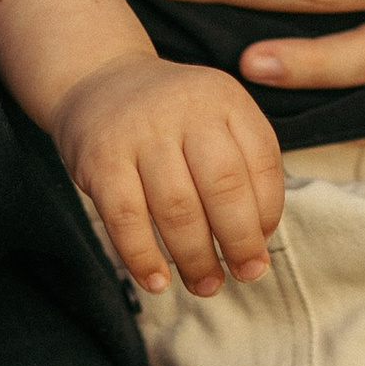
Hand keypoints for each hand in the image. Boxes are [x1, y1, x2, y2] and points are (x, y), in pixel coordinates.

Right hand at [53, 58, 285, 297]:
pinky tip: (157, 281)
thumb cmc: (168, 116)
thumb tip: (257, 240)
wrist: (97, 81)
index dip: (267, 212)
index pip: (262, 162)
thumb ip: (242, 165)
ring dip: (195, 258)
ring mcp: (140, 132)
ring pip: (177, 208)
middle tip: (245, 274)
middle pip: (223, 187)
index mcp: (224, 97)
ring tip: (205, 284)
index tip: (261, 245)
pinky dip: (143, 257)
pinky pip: (125, 218)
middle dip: (239, 242)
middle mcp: (185, 109)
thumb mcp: (214, 116)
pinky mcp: (100, 158)